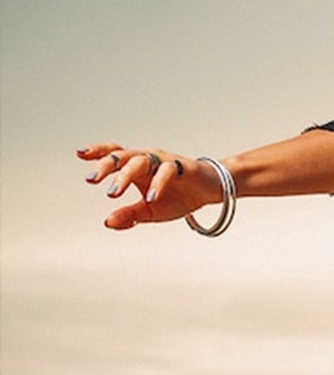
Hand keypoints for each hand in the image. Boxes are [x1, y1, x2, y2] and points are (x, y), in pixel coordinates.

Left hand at [77, 143, 223, 231]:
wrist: (211, 191)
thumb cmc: (179, 197)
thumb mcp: (150, 211)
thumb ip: (129, 215)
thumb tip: (107, 222)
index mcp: (138, 168)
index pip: (116, 154)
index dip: (99, 152)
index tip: (81, 154)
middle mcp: (149, 159)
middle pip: (124, 155)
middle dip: (106, 166)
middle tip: (91, 179)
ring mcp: (165, 161)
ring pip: (141, 160)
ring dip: (125, 175)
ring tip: (113, 192)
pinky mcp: (182, 167)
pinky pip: (167, 171)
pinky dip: (157, 183)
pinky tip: (150, 197)